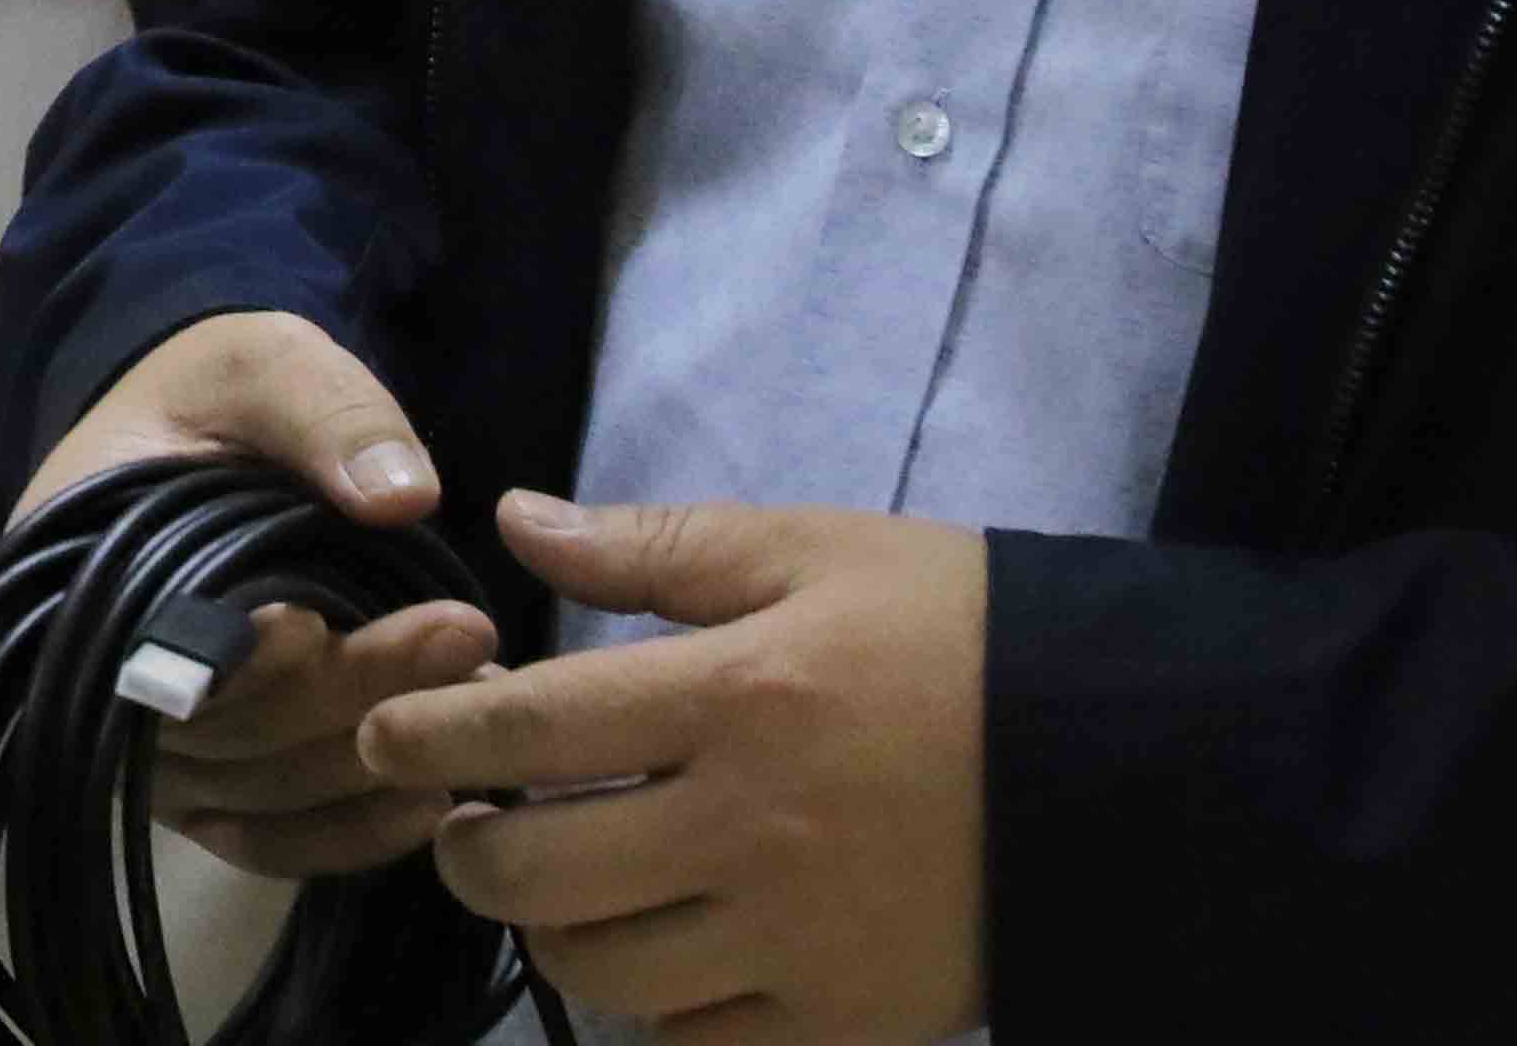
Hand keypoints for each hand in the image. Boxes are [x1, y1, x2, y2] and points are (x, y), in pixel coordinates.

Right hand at [10, 312, 479, 878]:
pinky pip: (263, 836)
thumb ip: (328, 413)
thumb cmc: (222, 393)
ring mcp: (148, 739)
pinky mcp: (203, 778)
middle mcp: (95, 668)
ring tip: (481, 702)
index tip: (323, 622)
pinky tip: (430, 806)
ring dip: (370, 760)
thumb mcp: (268, 363)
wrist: (201, 435)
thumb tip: (403, 496)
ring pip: (254, 791)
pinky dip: (343, 834)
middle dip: (349, 687)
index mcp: (78, 556)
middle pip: (221, 727)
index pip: (151, 641)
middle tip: (465, 635)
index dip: (239, 652)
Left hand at [362, 492, 986, 1045]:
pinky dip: (656, 1006)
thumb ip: (656, 547)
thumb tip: (515, 523)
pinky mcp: (852, 1019)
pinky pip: (700, 1040)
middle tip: (467, 825)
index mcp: (739, 699)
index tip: (383, 737)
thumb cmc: (961, 635)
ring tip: (561, 887)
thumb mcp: (816, 552)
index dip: (430, 736)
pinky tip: (660, 949)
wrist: (1133, 763)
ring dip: (556, 930)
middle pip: (541, 877)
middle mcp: (755, 831)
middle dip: (470, 854)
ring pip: (607, 973)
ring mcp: (802, 940)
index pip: (530, 731)